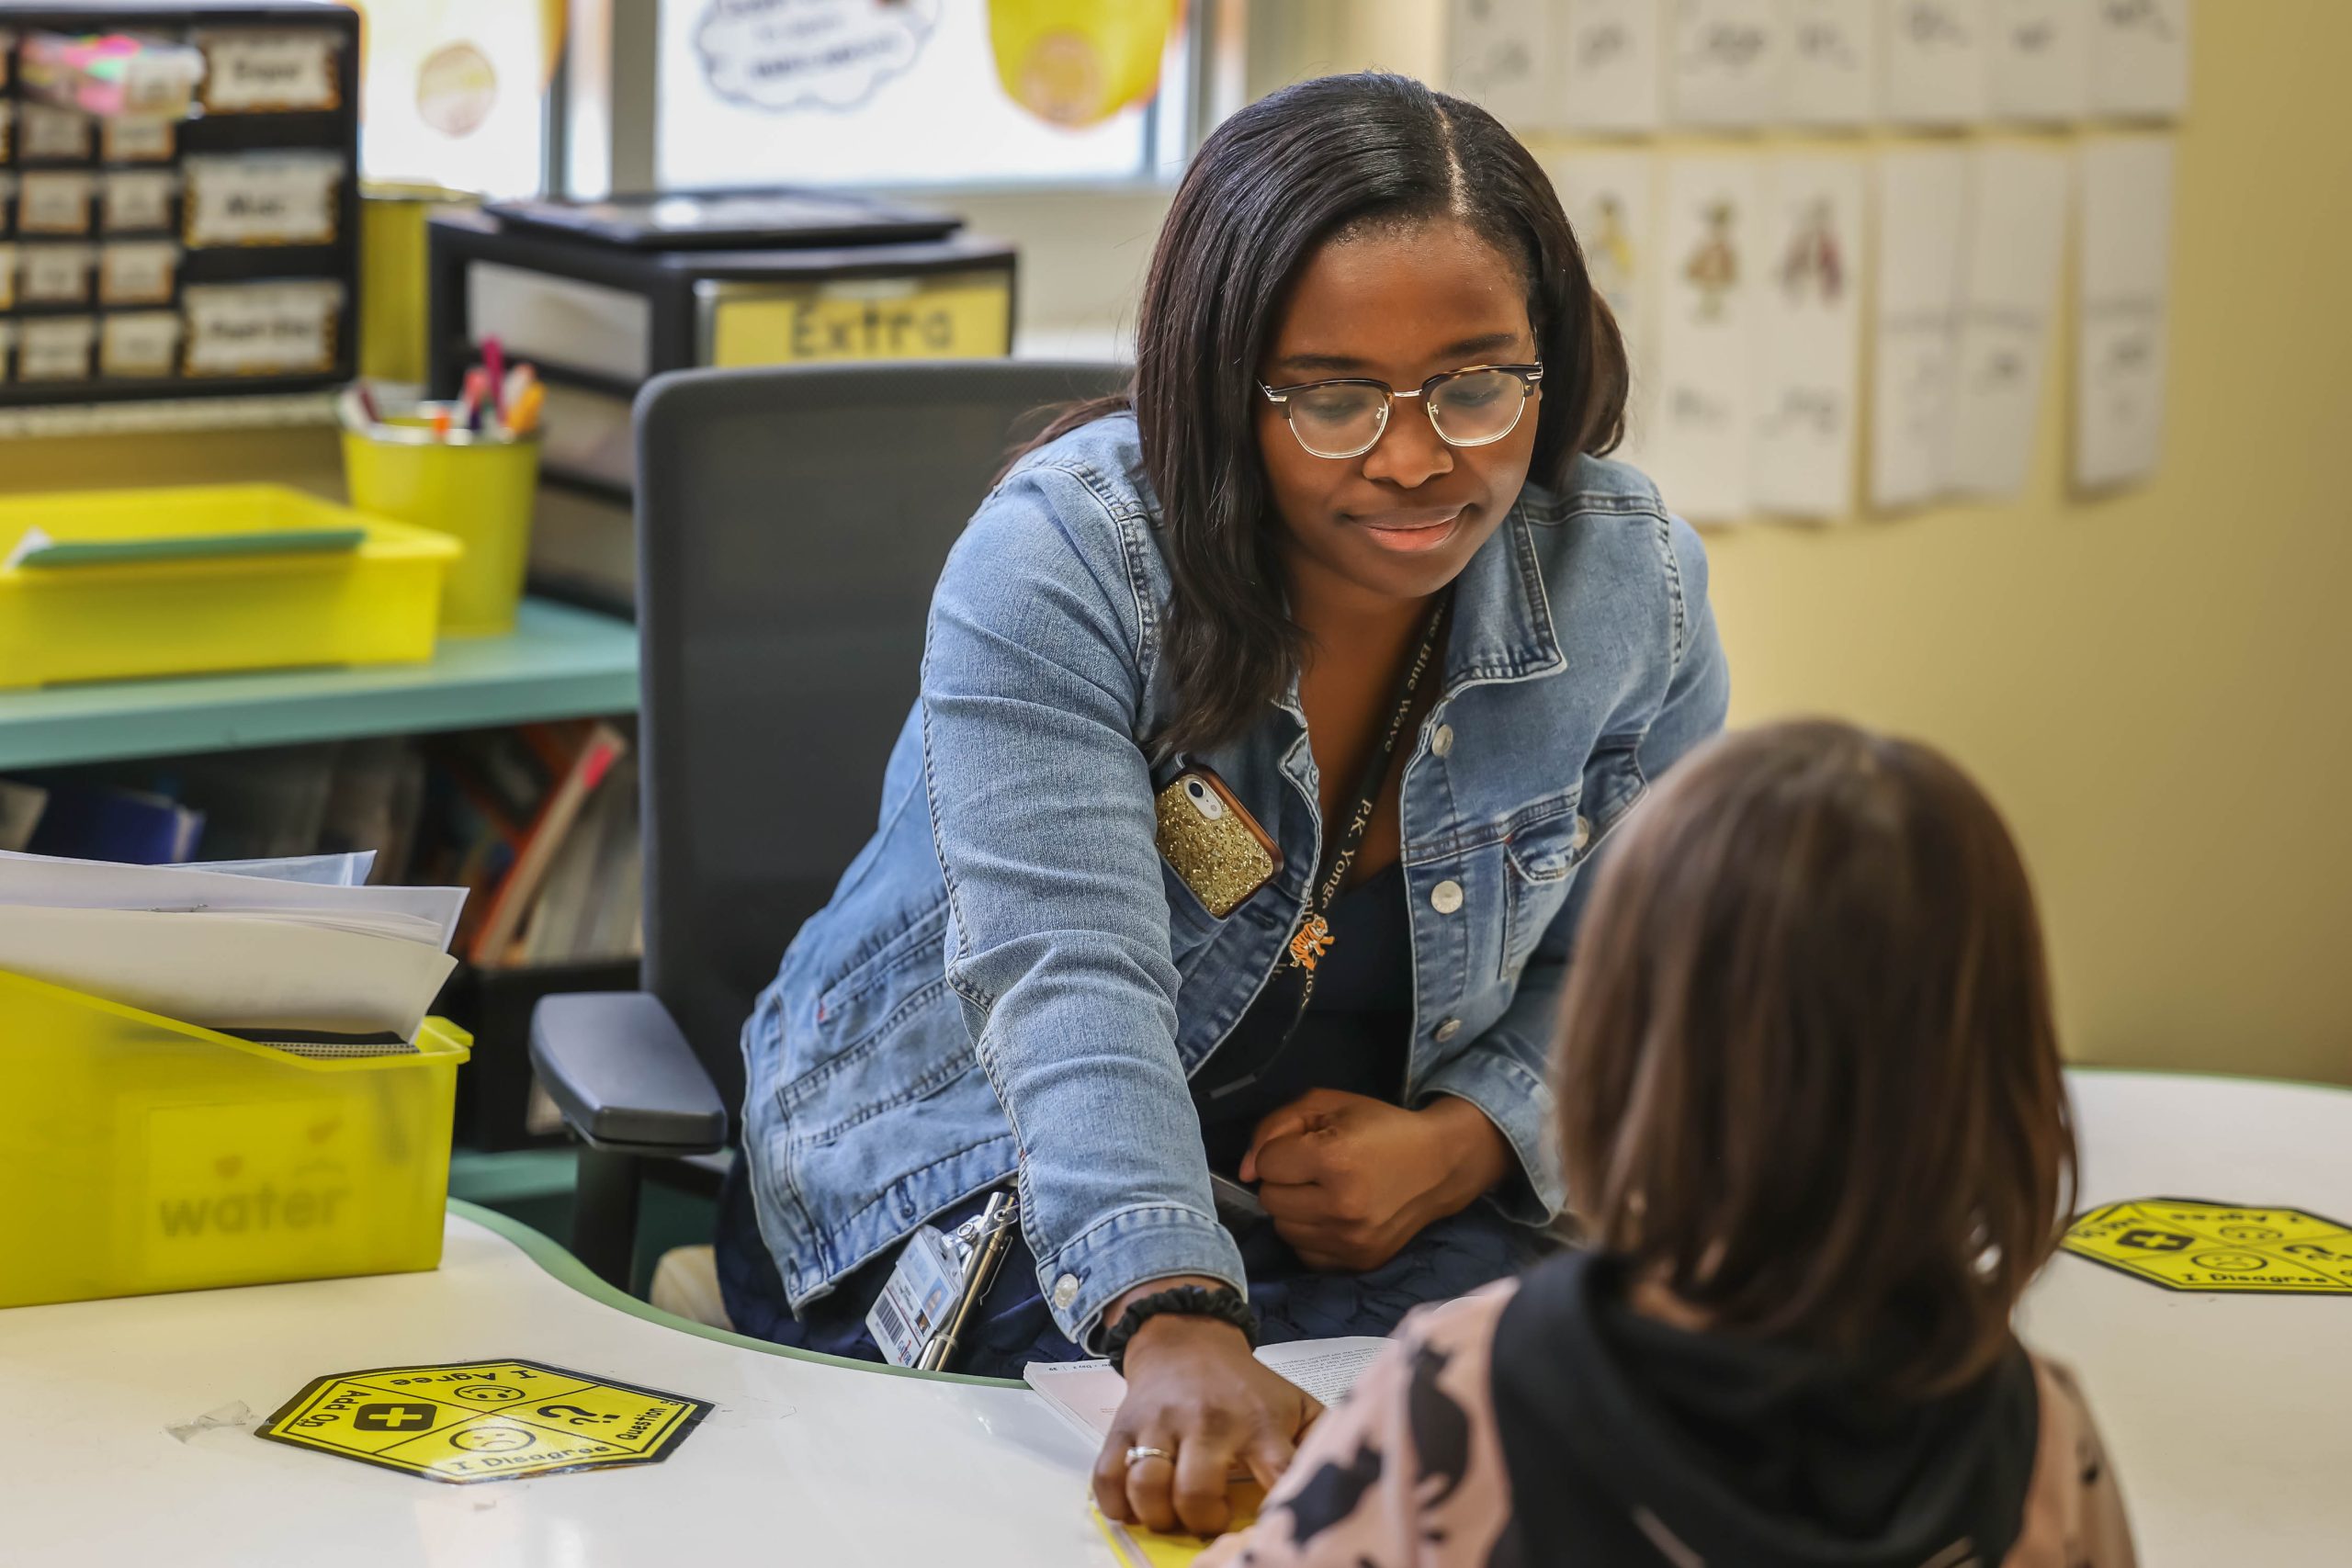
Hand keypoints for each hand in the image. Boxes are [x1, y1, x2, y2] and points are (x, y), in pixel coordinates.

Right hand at [1093, 1276, 1322, 1537]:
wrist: (1188, 1338)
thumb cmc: (1247, 1387)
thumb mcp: (1296, 1405)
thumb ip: (1322, 1443)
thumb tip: (1353, 1483)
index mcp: (1260, 1423)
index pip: (1277, 1476)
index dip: (1278, 1515)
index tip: (1277, 1534)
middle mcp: (1209, 1421)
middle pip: (1197, 1494)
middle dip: (1202, 1523)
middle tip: (1210, 1521)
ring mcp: (1162, 1422)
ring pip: (1147, 1487)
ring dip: (1158, 1517)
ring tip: (1173, 1515)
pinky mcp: (1124, 1425)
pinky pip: (1107, 1478)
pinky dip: (1116, 1505)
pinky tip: (1135, 1507)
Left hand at [1239, 1089, 1509, 1272]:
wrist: (1438, 1165)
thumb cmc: (1379, 1128)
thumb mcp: (1327, 1105)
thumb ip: (1274, 1127)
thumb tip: (1245, 1171)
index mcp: (1335, 1160)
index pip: (1267, 1165)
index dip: (1283, 1150)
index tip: (1309, 1145)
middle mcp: (1341, 1207)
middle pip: (1270, 1200)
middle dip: (1285, 1181)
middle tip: (1316, 1169)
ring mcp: (1350, 1241)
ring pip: (1283, 1228)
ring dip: (1295, 1209)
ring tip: (1324, 1191)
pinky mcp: (1358, 1262)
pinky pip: (1304, 1252)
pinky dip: (1311, 1234)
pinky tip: (1333, 1215)